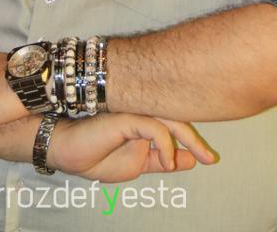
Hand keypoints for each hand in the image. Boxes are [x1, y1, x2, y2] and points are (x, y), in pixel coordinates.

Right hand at [48, 114, 216, 182]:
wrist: (65, 151)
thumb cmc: (95, 155)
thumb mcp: (135, 164)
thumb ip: (159, 160)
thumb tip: (189, 161)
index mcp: (145, 121)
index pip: (174, 124)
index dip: (192, 139)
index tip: (209, 158)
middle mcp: (142, 111)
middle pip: (176, 118)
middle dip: (196, 138)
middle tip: (211, 158)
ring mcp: (134, 111)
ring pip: (169, 118)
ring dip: (188, 139)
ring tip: (200, 158)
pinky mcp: (125, 116)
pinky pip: (153, 126)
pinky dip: (165, 144)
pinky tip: (167, 161)